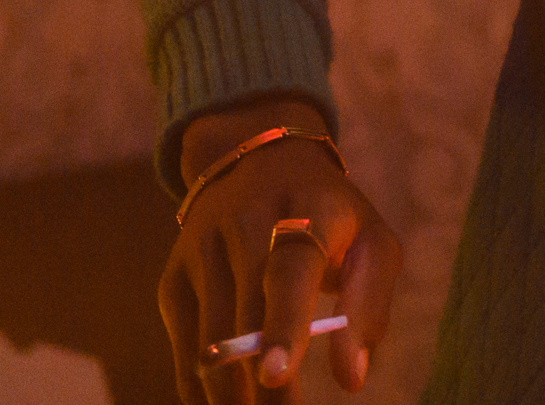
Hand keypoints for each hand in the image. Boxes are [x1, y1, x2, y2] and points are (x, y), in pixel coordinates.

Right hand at [159, 96, 402, 403]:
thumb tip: (353, 378)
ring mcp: (201, 252)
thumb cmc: (331, 216)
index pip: (290, 267)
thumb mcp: (371, 239)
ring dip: (231, 395)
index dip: (285, 323)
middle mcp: (245, 223)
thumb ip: (369, 303)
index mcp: (308, 207)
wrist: (257, 163)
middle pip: (245, 316)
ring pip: (208, 342)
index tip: (278, 375)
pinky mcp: (173, 280)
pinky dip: (202, 389)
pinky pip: (184, 349)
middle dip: (262, 383)